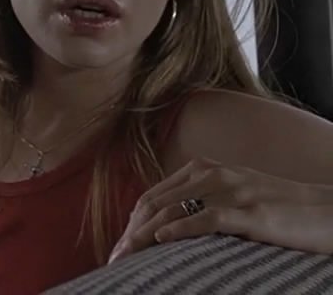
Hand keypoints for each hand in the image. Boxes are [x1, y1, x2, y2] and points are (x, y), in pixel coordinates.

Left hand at [109, 157, 332, 263]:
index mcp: (204, 169)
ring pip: (172, 210)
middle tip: (115, 257)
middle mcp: (212, 174)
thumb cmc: (279, 207)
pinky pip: (205, 218)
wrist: (327, 210)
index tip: (119, 247)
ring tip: (127, 255)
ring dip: (144, 235)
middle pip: (156, 202)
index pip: (154, 196)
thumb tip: (164, 225)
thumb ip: (200, 201)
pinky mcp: (249, 211)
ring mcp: (230, 191)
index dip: (131, 222)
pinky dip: (179, 229)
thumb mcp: (233, 195)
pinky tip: (161, 240)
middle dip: (130, 231)